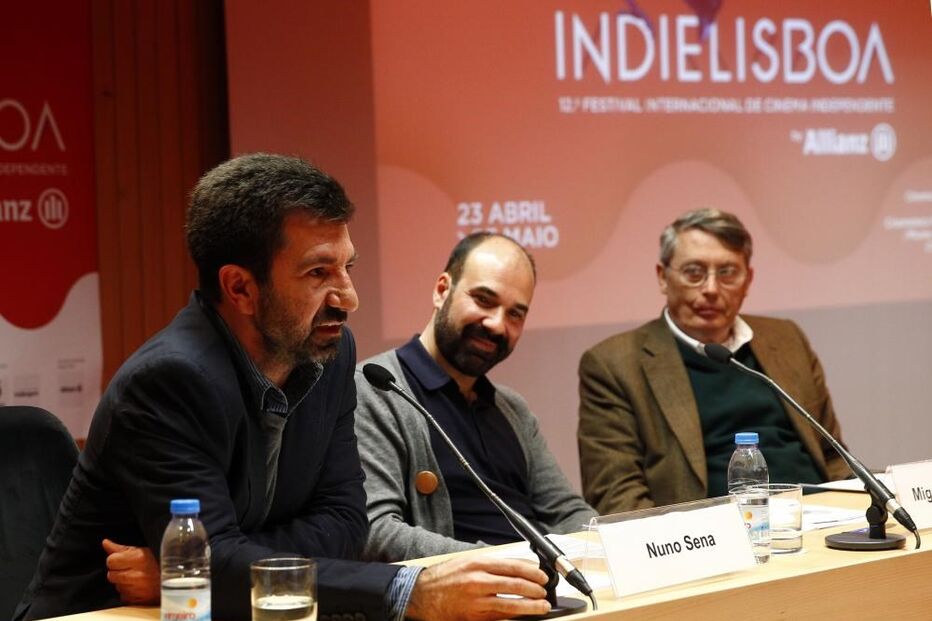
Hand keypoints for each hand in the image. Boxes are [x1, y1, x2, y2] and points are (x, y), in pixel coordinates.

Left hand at [102, 539, 159, 604]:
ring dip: (123, 582)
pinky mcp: (139, 600)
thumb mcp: (143, 550)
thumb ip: (121, 548)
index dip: (115, 559)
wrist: (177, 578)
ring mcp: (138, 589)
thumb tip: (105, 542)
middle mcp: (137, 575)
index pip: (111, 561)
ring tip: (135, 577)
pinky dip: (128, 592)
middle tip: (129, 568)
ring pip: (117, 586)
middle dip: (118, 571)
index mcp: (138, 559)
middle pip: (111, 575)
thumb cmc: (160, 562)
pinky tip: (137, 586)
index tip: (122, 559)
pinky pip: (124, 596)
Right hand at [405, 556, 551, 620]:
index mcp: (478, 563)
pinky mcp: (475, 617)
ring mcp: (477, 601)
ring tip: (541, 606)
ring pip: (511, 605)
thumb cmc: (444, 577)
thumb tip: (515, 569)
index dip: (531, 572)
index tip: (542, 576)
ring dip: (530, 606)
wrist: (422, 594)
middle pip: (515, 585)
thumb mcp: (467, 561)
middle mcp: (478, 581)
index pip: (513, 566)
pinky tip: (522, 616)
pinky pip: (499, 617)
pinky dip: (513, 617)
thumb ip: (490, 565)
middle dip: (535, 589)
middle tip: (544, 591)